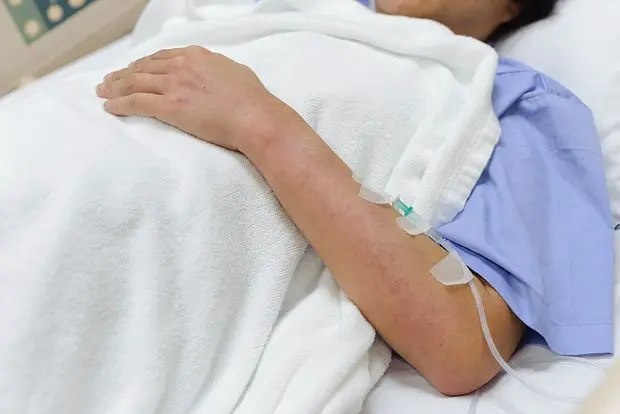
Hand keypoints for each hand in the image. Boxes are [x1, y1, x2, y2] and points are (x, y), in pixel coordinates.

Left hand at [97, 46, 286, 151]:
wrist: (256, 118)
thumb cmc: (253, 100)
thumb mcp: (235, 72)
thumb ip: (216, 69)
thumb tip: (211, 73)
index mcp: (196, 55)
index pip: (161, 57)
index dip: (143, 64)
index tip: (134, 70)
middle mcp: (181, 66)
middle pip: (143, 68)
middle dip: (123, 74)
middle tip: (109, 81)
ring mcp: (174, 85)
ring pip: (134, 83)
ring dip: (114, 87)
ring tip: (103, 92)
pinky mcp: (170, 107)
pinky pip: (136, 103)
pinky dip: (120, 104)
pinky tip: (110, 107)